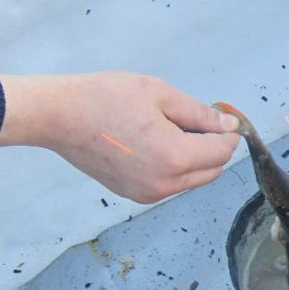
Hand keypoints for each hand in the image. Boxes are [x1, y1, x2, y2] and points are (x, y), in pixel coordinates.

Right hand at [0, 71, 239, 202]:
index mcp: (175, 158)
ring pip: (191, 180)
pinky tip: (155, 142)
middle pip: (211, 171)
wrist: (59, 117)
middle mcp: (164, 184)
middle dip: (213, 147)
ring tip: (171, 128)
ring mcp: (147, 194)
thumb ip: (200, 114)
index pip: (222, 152)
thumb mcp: (160, 94)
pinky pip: (169, 184)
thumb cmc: (106, 98)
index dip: (229, 133)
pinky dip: (175, 167)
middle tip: (198, 120)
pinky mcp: (133, 195)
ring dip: (194, 158)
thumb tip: (229, 126)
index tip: (224, 117)